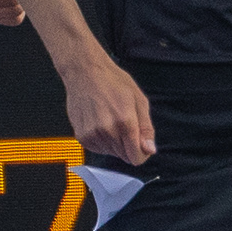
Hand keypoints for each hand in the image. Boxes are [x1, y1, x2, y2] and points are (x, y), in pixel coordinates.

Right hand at [63, 54, 154, 168]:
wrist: (86, 72)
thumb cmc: (112, 81)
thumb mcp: (139, 100)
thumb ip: (146, 128)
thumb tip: (150, 149)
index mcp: (125, 122)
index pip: (136, 158)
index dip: (141, 153)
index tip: (141, 144)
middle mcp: (107, 131)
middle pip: (124, 156)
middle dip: (128, 145)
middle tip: (123, 123)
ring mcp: (92, 134)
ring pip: (111, 153)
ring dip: (114, 142)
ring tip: (109, 119)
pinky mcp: (82, 136)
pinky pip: (98, 149)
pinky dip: (101, 140)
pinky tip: (100, 122)